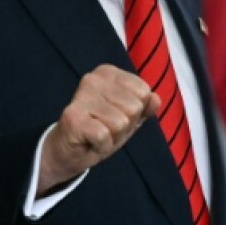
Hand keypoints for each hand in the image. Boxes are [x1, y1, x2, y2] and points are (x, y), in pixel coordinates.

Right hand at [38, 64, 160, 193]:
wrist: (70, 151)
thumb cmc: (102, 129)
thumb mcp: (131, 117)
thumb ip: (146, 106)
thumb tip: (155, 99)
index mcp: (109, 73)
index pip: (144, 92)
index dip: (136, 112)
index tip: (117, 115)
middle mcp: (93, 79)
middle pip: (134, 108)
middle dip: (125, 125)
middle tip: (106, 127)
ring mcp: (81, 96)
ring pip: (121, 123)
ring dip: (113, 136)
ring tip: (98, 134)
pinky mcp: (73, 116)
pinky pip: (105, 135)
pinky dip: (102, 146)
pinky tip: (90, 142)